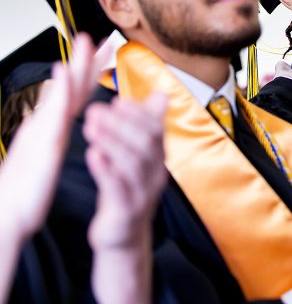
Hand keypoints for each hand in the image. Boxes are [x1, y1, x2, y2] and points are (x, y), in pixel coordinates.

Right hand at [0, 33, 107, 240]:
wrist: (6, 214)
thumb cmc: (25, 191)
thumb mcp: (46, 159)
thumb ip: (52, 139)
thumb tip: (58, 123)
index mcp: (50, 127)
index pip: (75, 95)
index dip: (87, 74)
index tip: (100, 54)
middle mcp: (45, 123)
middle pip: (69, 86)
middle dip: (83, 61)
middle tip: (94, 36)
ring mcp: (41, 129)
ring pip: (62, 91)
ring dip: (73, 65)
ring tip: (84, 42)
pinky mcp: (39, 141)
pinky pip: (51, 112)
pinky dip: (58, 90)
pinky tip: (63, 73)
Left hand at [84, 94, 167, 249]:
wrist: (123, 236)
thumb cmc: (127, 190)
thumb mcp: (139, 157)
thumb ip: (147, 126)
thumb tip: (160, 96)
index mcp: (158, 159)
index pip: (156, 129)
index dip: (138, 113)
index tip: (117, 101)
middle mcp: (155, 174)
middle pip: (146, 143)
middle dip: (122, 123)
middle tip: (96, 110)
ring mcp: (143, 193)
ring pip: (133, 163)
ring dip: (112, 142)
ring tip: (90, 127)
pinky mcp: (127, 211)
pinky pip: (118, 188)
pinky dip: (106, 170)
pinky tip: (92, 155)